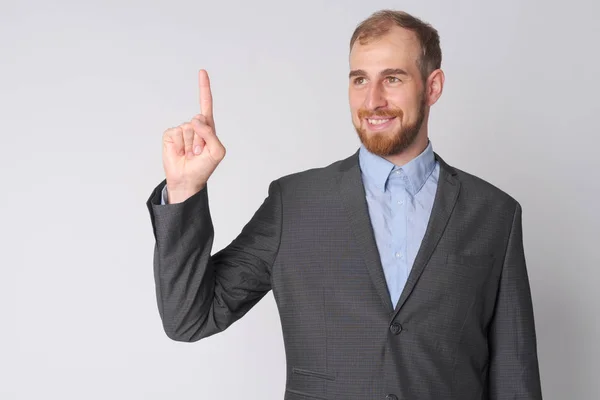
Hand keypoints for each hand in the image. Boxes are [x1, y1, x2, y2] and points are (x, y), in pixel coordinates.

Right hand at [162, 69, 225, 202]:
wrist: (187, 179)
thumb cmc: (204, 167)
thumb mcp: (217, 152)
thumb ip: (211, 134)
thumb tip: (195, 120)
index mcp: (208, 128)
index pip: (206, 104)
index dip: (204, 88)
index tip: (202, 72)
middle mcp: (194, 126)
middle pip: (199, 121)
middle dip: (201, 138)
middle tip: (199, 152)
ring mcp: (182, 130)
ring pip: (187, 129)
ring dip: (190, 145)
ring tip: (191, 155)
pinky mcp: (170, 136)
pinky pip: (175, 134)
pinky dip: (179, 145)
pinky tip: (180, 153)